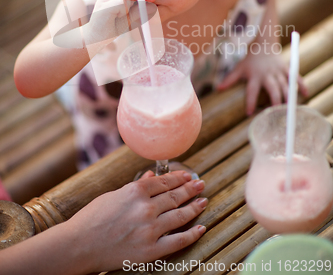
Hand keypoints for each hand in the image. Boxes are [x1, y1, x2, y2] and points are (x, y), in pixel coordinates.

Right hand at [67, 171, 206, 272]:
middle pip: (174, 196)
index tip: (188, 176)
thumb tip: (152, 176)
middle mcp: (145, 208)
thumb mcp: (113, 195)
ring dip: (194, 208)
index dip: (179, 178)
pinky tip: (200, 228)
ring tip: (203, 201)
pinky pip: (177, 241)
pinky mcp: (150, 251)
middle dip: (190, 189)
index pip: (164, 181)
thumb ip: (136, 186)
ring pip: (179, 216)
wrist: (78, 246)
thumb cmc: (92, 218)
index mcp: (135, 191)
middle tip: (201, 184)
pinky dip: (191, 234)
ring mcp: (149, 230)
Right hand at [83, 0, 155, 45]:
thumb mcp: (129, 19)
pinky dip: (123, 10)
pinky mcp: (102, 6)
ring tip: (121, 14)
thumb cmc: (112, 27)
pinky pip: (120, 2)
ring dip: (127, 5)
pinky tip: (117, 17)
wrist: (96, 38)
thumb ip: (139, 11)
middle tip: (134, 6)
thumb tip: (153, 6)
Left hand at [217, 49, 307, 114]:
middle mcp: (268, 75)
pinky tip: (305, 94)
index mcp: (255, 76)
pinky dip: (302, 85)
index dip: (250, 101)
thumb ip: (229, 79)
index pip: (251, 91)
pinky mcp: (287, 69)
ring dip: (289, 96)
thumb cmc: (250, 60)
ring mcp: (279, 72)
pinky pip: (296, 77)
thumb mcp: (238, 68)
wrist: (263, 45)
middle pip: (272, 88)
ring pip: (285, 85)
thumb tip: (218, 89)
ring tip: (290, 108)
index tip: (249, 113)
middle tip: (276, 112)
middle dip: (275, 100)